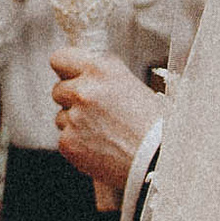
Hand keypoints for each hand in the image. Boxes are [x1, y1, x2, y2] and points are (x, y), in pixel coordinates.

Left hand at [48, 47, 164, 191]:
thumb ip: (103, 78)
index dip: (65, 71)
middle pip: (58, 90)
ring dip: (76, 124)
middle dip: (71, 100)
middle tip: (96, 113)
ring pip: (61, 116)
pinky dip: (78, 145)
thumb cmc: (157, 126)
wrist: (161, 162)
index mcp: (102, 69)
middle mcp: (84, 90)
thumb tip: (83, 75)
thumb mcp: (133, 86)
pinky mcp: (68, 143)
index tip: (70, 78)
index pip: (60, 59)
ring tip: (105, 133)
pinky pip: (64, 139)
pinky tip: (101, 148)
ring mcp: (74, 117)